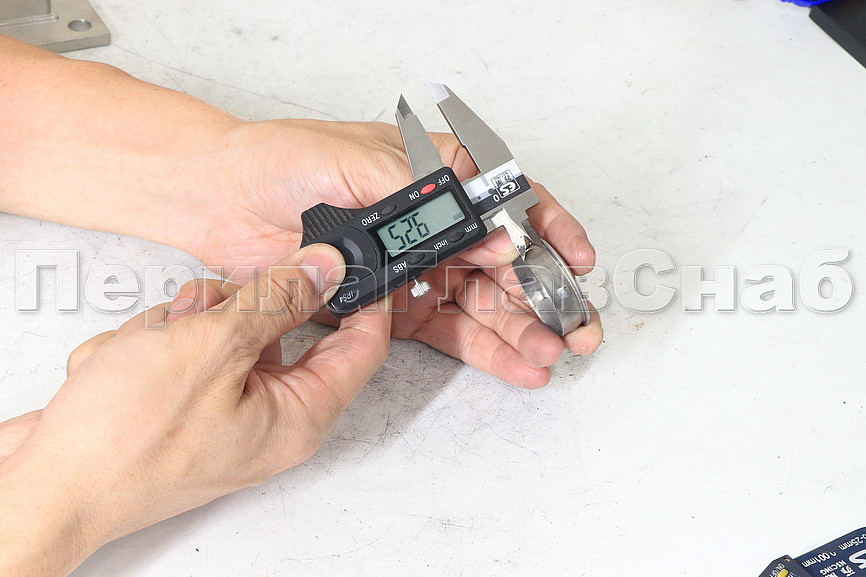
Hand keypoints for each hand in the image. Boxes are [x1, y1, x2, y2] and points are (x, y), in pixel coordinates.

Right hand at [0, 244, 390, 575]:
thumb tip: (325, 271)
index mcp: (296, 416)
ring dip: (184, 324)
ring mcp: (220, 413)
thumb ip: (277, 302)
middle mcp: (266, 419)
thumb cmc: (124, 440)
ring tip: (147, 347)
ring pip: (225, 331)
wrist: (43, 487)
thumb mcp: (213, 348)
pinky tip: (123, 366)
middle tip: (203, 310)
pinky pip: (184, 350)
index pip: (361, 349)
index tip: (353, 260)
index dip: (364, 300)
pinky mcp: (179, 407)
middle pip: (280, 329)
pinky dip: (152, 346)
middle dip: (236, 307)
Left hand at [181, 120, 602, 386]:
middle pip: (507, 261)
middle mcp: (435, 223)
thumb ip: (414, 194)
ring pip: (484, 303)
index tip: (576, 260)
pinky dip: (483, 350)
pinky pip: (447, 331)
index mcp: (435, 175)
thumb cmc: (280, 161)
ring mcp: (417, 267)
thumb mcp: (349, 160)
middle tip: (575, 329)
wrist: (219, 199)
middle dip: (545, 295)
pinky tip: (516, 365)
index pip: (508, 201)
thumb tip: (479, 223)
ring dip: (521, 330)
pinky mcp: (394, 307)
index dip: (549, 230)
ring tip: (550, 356)